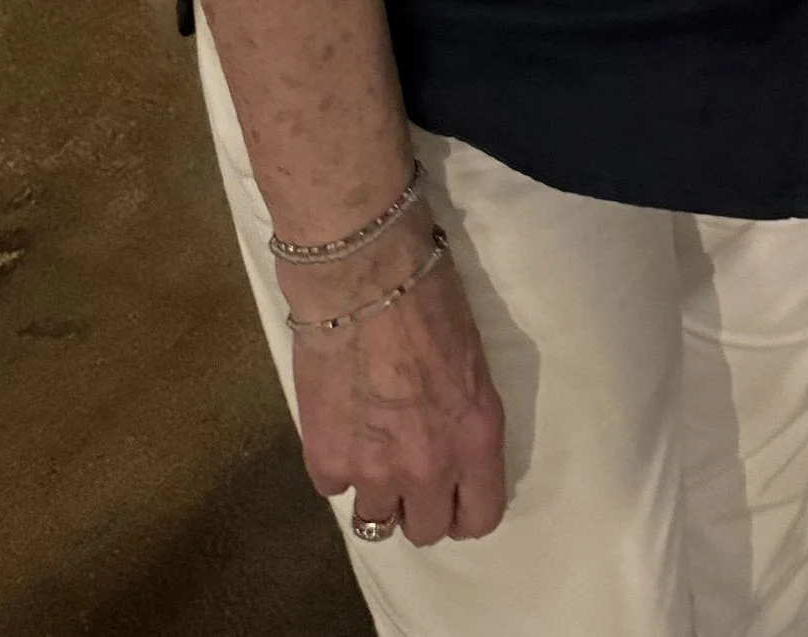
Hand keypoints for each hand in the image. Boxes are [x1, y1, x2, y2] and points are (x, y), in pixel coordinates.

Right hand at [284, 234, 508, 545]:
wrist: (363, 276)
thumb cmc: (428, 297)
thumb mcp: (471, 364)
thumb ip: (461, 419)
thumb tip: (448, 443)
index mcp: (476, 438)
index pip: (480, 516)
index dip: (465, 511)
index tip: (452, 497)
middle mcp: (429, 467)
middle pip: (426, 530)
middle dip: (418, 506)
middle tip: (406, 470)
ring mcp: (374, 470)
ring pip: (374, 522)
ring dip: (374, 492)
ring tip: (367, 448)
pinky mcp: (327, 460)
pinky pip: (332, 486)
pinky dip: (335, 463)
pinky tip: (338, 423)